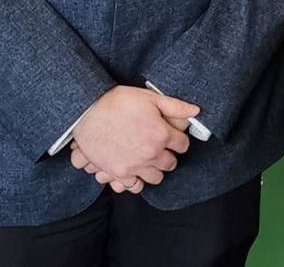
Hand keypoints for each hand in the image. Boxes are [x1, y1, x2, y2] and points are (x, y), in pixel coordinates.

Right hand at [71, 86, 198, 192]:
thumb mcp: (150, 97)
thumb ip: (175, 106)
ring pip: (156, 177)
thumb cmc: (118, 102)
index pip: (183, 145)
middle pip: (171, 163)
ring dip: (155, 169)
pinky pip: (135, 187)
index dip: (179, 140)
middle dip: (169, 155)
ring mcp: (135, 165)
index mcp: (162, 134)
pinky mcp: (119, 173)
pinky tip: (136, 171)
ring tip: (149, 160)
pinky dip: (137, 181)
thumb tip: (196, 110)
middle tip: (161, 148)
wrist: (87, 112)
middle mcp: (152, 153)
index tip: (174, 138)